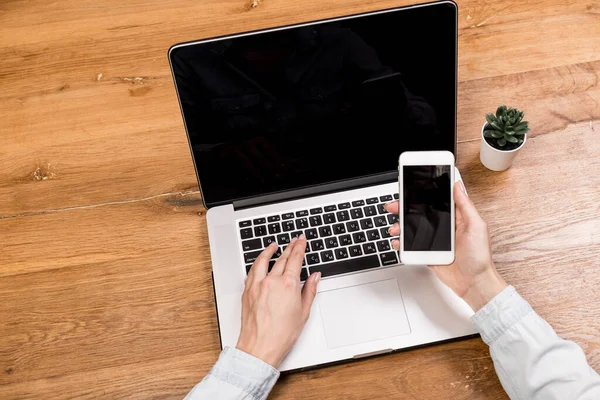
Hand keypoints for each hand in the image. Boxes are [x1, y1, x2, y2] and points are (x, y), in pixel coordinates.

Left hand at [236, 236, 320, 367]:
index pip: (295, 259)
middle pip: (281, 258)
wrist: (260, 347)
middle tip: (294, 240)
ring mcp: (257, 285)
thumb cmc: (281, 335)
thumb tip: (314, 277)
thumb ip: (309, 290)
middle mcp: (271, 281)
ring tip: (274, 245)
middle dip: (289, 247)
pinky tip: (259, 261)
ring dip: (269, 250)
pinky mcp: (247, 291)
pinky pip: (252, 271)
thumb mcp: (303, 312)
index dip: (300, 247)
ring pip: (263, 261)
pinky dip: (257, 263)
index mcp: (287, 285)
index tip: (302, 240)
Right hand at [387, 181, 506, 311]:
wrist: (473, 284)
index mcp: (456, 217)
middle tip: (395, 206)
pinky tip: (399, 242)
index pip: (437, 200)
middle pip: (420, 212)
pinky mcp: (428, 252)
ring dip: (401, 226)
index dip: (423, 193)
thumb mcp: (476, 226)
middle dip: (405, 208)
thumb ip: (465, 205)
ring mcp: (435, 240)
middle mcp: (444, 226)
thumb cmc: (479, 257)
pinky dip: (402, 243)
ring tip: (396, 228)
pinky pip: (412, 245)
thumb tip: (458, 185)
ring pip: (413, 228)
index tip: (411, 188)